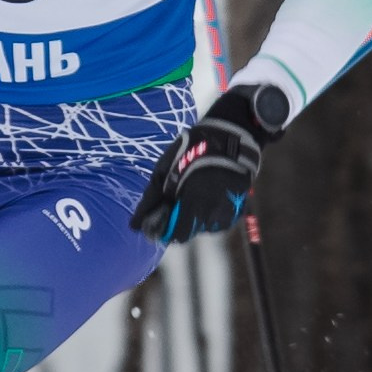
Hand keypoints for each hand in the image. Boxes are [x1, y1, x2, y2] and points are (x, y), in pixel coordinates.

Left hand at [132, 80, 289, 243]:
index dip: (166, 230)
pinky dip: (210, 214)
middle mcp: (212, 213)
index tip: (160, 220)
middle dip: (180, 221)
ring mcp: (227, 212)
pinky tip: (208, 195)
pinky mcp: (237, 210)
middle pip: (190, 232)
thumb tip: (134, 225)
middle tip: (177, 199)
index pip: (177, 234)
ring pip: (204, 227)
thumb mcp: (165, 170)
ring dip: (195, 217)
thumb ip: (151, 199)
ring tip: (194, 193)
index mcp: (193, 203)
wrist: (229, 137)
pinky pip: (218, 221)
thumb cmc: (192, 150)